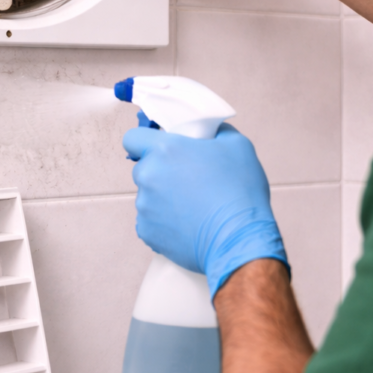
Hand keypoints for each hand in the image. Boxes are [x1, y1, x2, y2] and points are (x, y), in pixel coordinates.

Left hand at [124, 122, 288, 298]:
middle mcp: (148, 176)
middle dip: (160, 171)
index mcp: (165, 150)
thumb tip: (209, 132)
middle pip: (143, 168)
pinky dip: (164, 221)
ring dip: (163, 197)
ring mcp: (144, 206)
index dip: (144, 141)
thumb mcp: (238, 146)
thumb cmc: (240, 192)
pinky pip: (150, 220)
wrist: (239, 240)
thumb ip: (216, 132)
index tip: (159, 148)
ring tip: (192, 206)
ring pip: (147, 195)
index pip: (133, 138)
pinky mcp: (147, 231)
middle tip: (187, 178)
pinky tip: (187, 223)